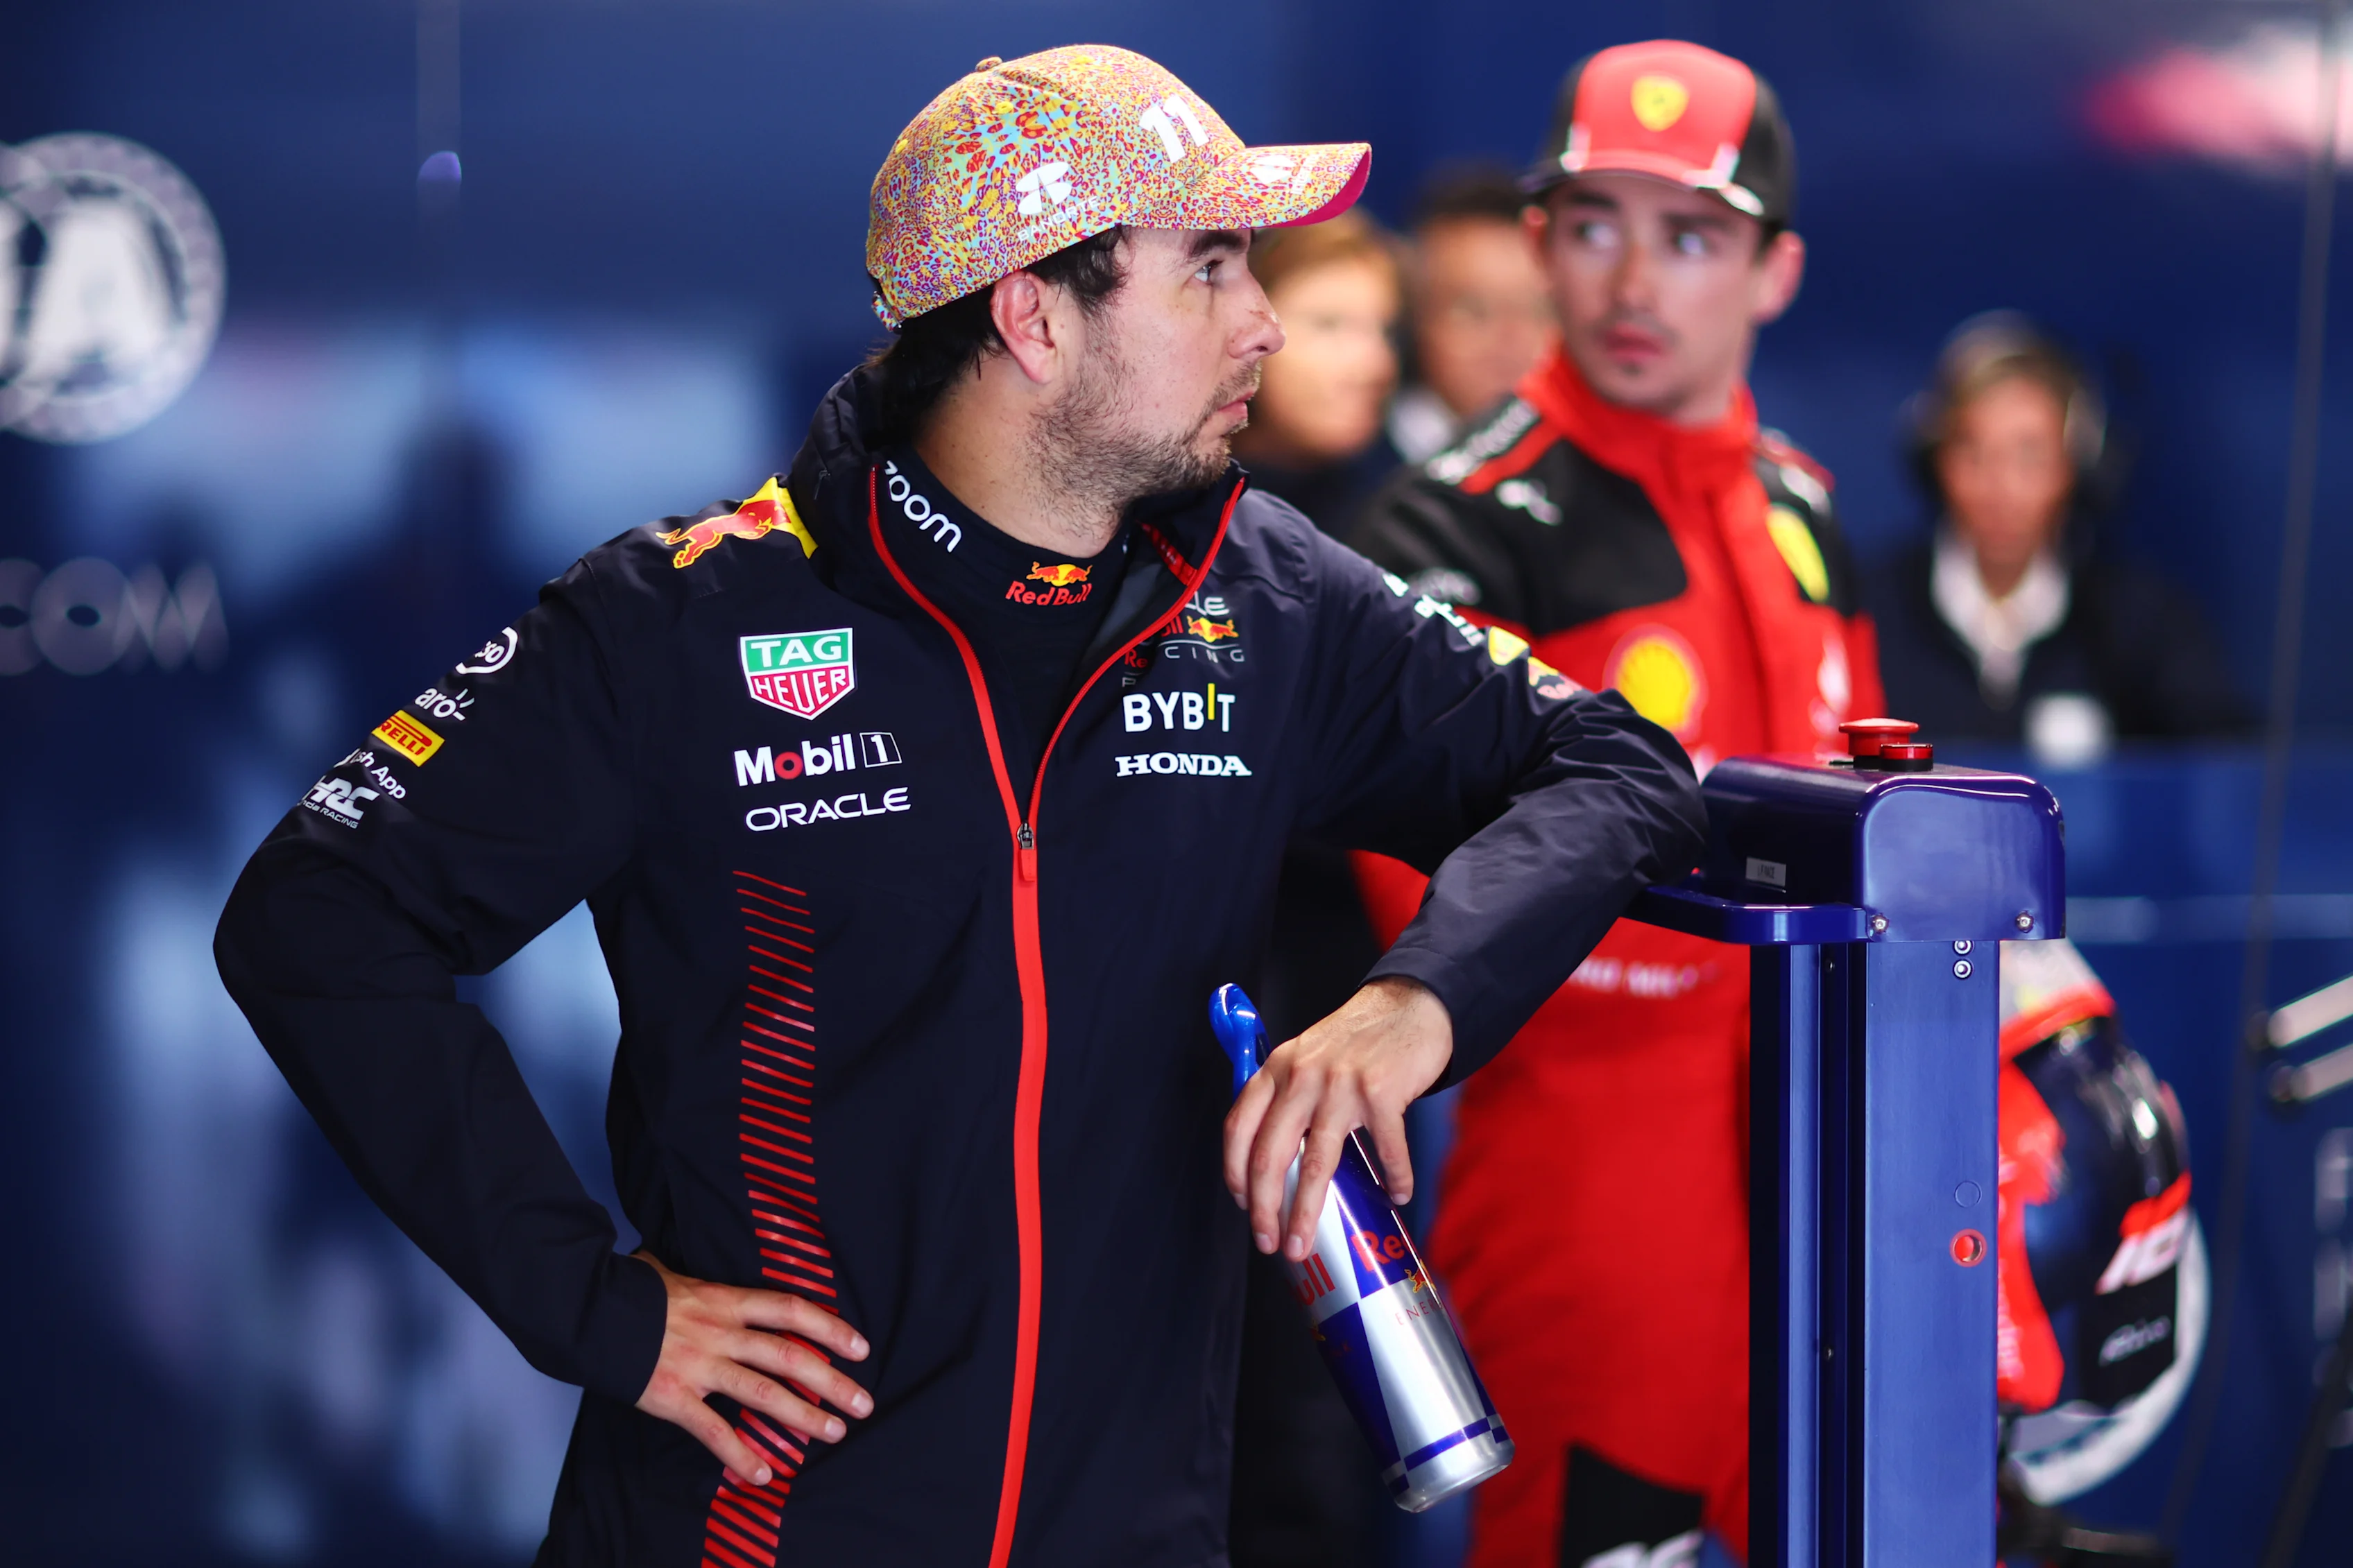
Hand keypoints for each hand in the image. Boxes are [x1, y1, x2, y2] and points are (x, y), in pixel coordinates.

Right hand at [632, 1250, 871, 1486]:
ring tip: (834, 1432)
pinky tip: (763, 1474)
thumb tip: (683, 1266)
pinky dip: (740, 1456)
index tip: (860, 1347)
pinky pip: (714, 1431)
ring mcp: (700, 1366)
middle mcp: (721, 1332)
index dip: (830, 1327)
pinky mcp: (674, 1397)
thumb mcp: (671, 1274)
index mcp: (725, 1300)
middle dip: (832, 1381)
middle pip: (790, 1355)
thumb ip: (693, 1279)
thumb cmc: (629, 1292)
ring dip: (803, 1416)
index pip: (790, 1310)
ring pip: (763, 1392)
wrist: (585, 1310)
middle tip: (863, 1403)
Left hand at [1222, 976, 1452, 1262]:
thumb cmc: (1356, 1042)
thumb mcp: (1306, 1058)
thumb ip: (1287, 1099)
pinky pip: (1385, 1150)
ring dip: (1307, 1213)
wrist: (1409, 1006)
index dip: (1235, 1174)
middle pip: (1270, 1155)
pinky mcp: (1382, 1093)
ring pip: (1316, 1164)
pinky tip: (1398, 1194)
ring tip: (1305, 1243)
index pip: (1238, 1128)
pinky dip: (1395, 1178)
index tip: (1243, 1207)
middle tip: (1270, 1243)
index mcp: (1277, 1070)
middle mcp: (1302, 1077)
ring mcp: (1341, 1085)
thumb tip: (1277, 1164)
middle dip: (1265, 1209)